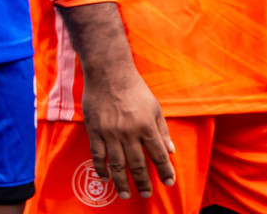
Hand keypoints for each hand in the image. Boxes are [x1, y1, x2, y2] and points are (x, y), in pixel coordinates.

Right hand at [80, 61, 175, 198]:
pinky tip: (105, 178)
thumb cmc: (134, 88)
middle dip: (143, 182)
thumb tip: (171, 151)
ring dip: (122, 182)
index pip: (159, 156)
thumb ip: (162, 130)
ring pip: (117, 164)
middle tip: (146, 194)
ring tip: (126, 194)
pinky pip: (98, 154)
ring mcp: (110, 133)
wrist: (108, 73)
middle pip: (138, 164)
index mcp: (147, 127)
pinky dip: (101, 168)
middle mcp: (129, 133)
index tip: (169, 183)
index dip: (165, 171)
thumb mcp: (155, 108)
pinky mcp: (95, 130)